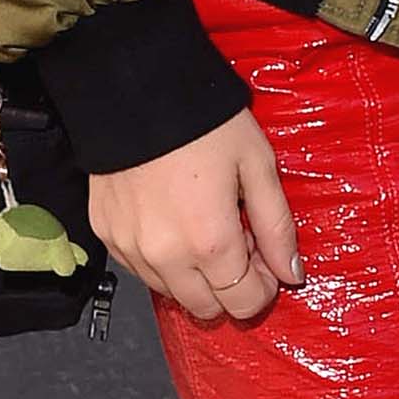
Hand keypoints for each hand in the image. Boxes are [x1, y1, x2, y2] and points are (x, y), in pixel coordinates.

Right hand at [88, 107, 301, 322]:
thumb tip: (291, 273)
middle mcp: (166, 257)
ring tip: (204, 227)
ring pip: (171, 294)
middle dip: (230, 286)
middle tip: (238, 241)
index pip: (243, 302)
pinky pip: (140, 270)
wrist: (136, 90)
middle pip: (206, 308)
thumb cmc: (206, 123)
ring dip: (195, 276)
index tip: (266, 263)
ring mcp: (130, 249)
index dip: (262, 289)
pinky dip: (162, 260)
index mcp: (209, 242)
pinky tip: (173, 223)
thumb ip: (277, 226)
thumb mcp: (258, 165)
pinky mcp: (106, 236)